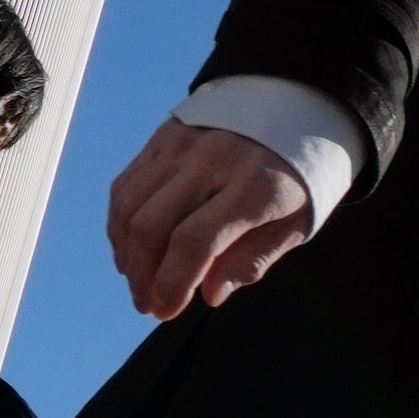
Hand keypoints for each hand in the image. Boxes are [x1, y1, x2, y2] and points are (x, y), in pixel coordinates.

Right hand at [107, 118, 315, 319]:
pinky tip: (130, 251)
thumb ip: (254, 258)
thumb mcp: (296, 222)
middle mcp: (212, 160)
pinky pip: (127, 185)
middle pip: (153, 226)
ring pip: (130, 205)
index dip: (173, 283)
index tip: (166, 312)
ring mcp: (182, 145)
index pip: (195, 241)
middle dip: (144, 277)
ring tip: (138, 284)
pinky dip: (121, 224)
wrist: (293, 105)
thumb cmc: (297, 175)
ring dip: (127, 254)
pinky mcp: (163, 138)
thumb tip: (211, 295)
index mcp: (255, 186)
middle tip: (149, 306)